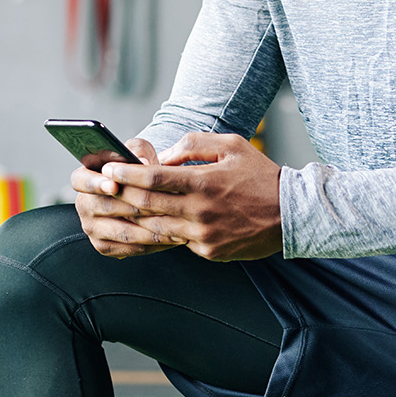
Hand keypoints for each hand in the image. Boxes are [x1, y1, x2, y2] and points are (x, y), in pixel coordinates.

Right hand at [72, 138, 165, 257]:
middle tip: (164, 206)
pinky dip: (153, 244)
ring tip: (175, 224)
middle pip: (106, 207)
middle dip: (137, 207)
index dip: (96, 183)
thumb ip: (140, 151)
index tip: (114, 186)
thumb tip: (142, 162)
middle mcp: (84, 204)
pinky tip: (171, 238)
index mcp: (84, 178)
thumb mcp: (140, 153)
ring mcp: (92, 227)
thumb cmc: (140, 171)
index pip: (80, 180)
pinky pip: (130, 248)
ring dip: (151, 229)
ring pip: (122, 231)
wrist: (147, 197)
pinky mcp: (104, 246)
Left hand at [75, 132, 282, 261]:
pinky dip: (164, 233)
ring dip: (135, 219)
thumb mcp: (231, 145)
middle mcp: (199, 211)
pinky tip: (152, 224)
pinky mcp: (209, 252)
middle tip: (103, 188)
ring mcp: (203, 235)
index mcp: (203, 182)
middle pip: (147, 205)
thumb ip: (194, 144)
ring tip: (119, 209)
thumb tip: (164, 155)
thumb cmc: (261, 175)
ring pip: (157, 229)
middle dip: (121, 196)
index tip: (109, 168)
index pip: (153, 177)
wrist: (292, 215)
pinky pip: (178, 242)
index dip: (126, 173)